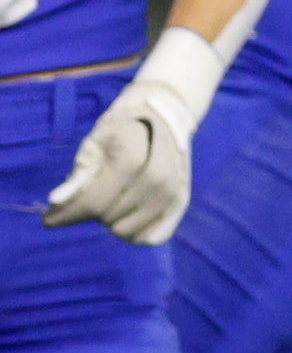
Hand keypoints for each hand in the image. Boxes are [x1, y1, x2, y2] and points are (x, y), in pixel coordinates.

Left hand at [44, 68, 199, 243]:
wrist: (166, 115)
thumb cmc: (124, 128)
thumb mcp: (95, 143)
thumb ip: (78, 176)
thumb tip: (57, 206)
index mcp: (133, 155)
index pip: (94, 201)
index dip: (67, 215)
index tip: (48, 219)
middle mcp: (159, 176)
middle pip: (110, 218)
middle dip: (91, 211)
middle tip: (91, 195)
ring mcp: (174, 190)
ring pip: (127, 231)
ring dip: (112, 220)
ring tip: (113, 199)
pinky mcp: (181, 201)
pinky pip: (151, 236)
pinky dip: (133, 232)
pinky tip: (127, 214)